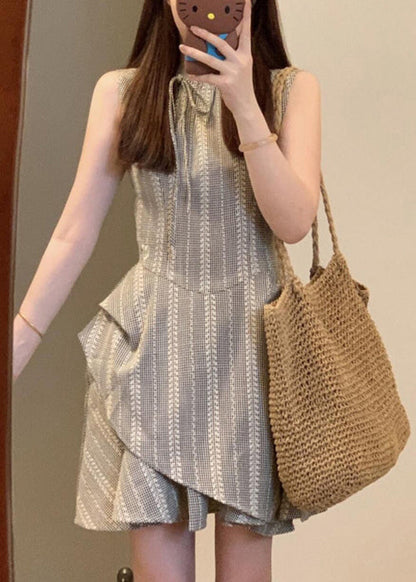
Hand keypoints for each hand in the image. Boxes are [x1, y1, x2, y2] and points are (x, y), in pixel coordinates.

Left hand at [178, 0, 256, 116]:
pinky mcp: (225, 84)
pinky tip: (189, 74)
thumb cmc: (241, 85)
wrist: (246, 106)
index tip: (245, 2)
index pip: (246, 32)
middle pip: (221, 43)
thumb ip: (233, 54)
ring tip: (182, 47)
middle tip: (193, 27)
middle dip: (206, 34)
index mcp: (246, 54)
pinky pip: (207, 77)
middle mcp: (240, 61)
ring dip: (194, 53)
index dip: (245, 16)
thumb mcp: (242, 66)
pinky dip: (197, 76)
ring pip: (210, 59)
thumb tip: (217, 41)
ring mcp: (232, 72)